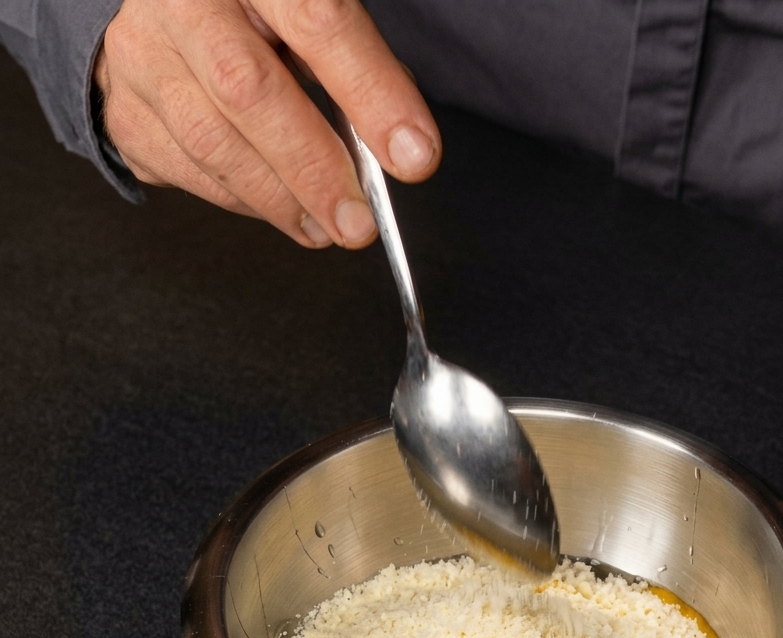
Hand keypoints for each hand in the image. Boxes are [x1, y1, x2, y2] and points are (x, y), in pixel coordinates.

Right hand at [93, 0, 441, 247]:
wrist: (152, 6)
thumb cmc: (251, 13)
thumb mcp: (306, 11)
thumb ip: (356, 65)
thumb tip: (399, 146)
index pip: (318, 22)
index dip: (371, 94)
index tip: (415, 157)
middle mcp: (182, 1)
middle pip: (249, 91)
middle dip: (315, 171)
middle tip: (359, 225)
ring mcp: (142, 55)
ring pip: (212, 142)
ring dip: (281, 200)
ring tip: (327, 229)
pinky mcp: (125, 110)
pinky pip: (187, 171)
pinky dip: (243, 201)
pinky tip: (282, 209)